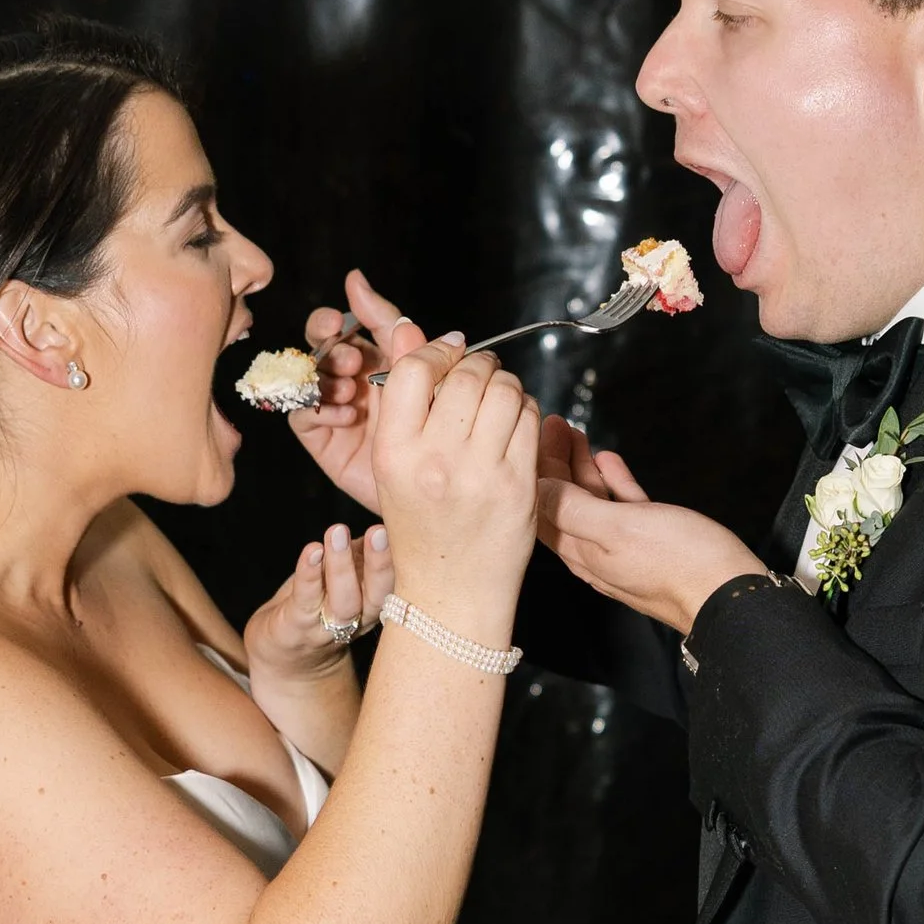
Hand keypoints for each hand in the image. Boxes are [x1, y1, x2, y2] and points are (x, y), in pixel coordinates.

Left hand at [244, 519, 394, 692]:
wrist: (283, 655)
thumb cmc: (318, 606)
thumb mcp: (348, 579)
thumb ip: (362, 555)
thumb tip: (385, 517)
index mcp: (374, 607)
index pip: (395, 585)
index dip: (401, 560)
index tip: (408, 531)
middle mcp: (357, 621)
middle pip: (376, 596)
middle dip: (380, 564)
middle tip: (379, 531)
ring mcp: (326, 628)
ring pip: (342, 601)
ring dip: (341, 566)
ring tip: (337, 531)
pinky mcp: (295, 627)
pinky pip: (305, 600)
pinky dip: (309, 574)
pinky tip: (312, 550)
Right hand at [289, 271, 417, 520]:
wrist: (433, 483)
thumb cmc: (430, 426)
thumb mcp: (412, 367)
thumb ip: (387, 326)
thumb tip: (356, 279)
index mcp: (367, 354)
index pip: (338, 326)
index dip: (329, 320)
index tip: (336, 321)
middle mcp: (345, 376)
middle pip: (317, 348)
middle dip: (329, 348)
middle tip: (352, 360)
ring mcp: (330, 404)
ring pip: (308, 378)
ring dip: (328, 378)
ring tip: (351, 389)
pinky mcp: (321, 436)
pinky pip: (304, 415)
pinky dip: (322, 410)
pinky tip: (347, 415)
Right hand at [373, 341, 537, 641]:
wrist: (451, 590)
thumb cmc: (421, 526)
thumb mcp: (392, 467)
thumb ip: (401, 402)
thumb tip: (416, 332)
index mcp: (394, 453)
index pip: (414, 369)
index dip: (436, 352)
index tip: (448, 356)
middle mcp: (436, 461)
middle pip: (466, 374)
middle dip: (477, 365)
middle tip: (479, 375)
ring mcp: (481, 474)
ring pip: (504, 389)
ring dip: (504, 384)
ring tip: (496, 400)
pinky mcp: (519, 484)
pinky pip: (530, 419)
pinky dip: (526, 410)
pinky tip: (513, 426)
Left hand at [537, 419, 763, 637]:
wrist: (728, 594)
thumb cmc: (680, 564)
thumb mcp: (618, 529)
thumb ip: (574, 509)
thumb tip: (537, 488)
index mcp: (581, 551)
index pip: (543, 506)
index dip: (535, 468)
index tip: (531, 435)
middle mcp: (595, 554)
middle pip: (564, 501)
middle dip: (556, 462)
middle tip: (554, 425)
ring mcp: (622, 548)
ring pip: (592, 502)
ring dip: (582, 468)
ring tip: (576, 435)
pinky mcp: (650, 543)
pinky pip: (622, 508)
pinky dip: (613, 482)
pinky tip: (610, 462)